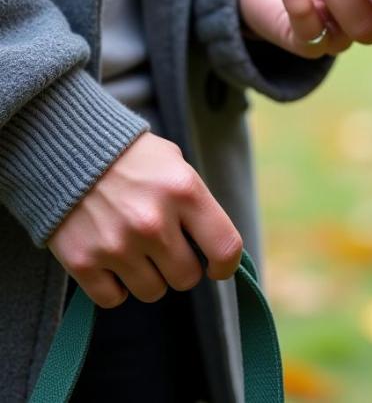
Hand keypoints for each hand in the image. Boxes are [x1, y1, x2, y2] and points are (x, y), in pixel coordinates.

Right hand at [48, 133, 242, 307]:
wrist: (69, 150)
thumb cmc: (133, 157)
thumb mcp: (175, 164)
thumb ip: (196, 203)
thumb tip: (211, 244)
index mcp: (185, 192)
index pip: (225, 247)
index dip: (226, 265)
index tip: (217, 267)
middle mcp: (154, 222)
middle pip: (186, 277)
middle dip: (180, 266)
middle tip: (167, 249)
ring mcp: (117, 245)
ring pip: (152, 292)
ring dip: (149, 277)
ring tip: (137, 250)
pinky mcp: (83, 262)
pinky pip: (114, 299)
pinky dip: (114, 286)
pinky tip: (112, 260)